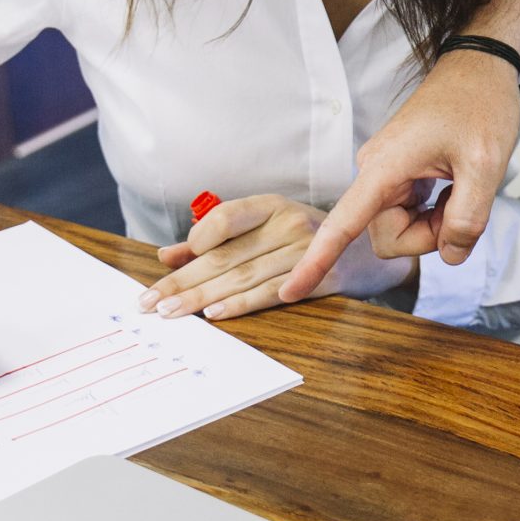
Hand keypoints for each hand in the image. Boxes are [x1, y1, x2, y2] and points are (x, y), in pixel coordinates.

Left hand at [140, 193, 414, 320]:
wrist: (370, 254)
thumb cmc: (307, 241)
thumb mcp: (265, 229)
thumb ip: (215, 240)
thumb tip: (166, 255)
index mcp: (271, 205)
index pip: (225, 216)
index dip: (194, 240)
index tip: (167, 266)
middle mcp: (288, 222)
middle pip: (226, 255)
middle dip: (183, 281)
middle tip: (149, 303)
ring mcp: (307, 249)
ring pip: (243, 276)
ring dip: (202, 298)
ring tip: (172, 313)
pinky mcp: (321, 277)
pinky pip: (273, 292)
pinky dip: (242, 305)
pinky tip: (217, 315)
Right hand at [280, 50, 519, 299]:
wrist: (483, 66)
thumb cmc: (480, 104)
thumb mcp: (485, 165)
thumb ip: (467, 219)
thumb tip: (450, 255)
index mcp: (384, 167)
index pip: (342, 225)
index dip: (316, 261)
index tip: (289, 291)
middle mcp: (376, 171)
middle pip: (387, 237)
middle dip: (427, 235)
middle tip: (463, 201)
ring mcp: (387, 173)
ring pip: (402, 227)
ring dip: (435, 222)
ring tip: (461, 185)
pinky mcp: (400, 173)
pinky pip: (410, 211)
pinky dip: (436, 210)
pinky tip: (455, 183)